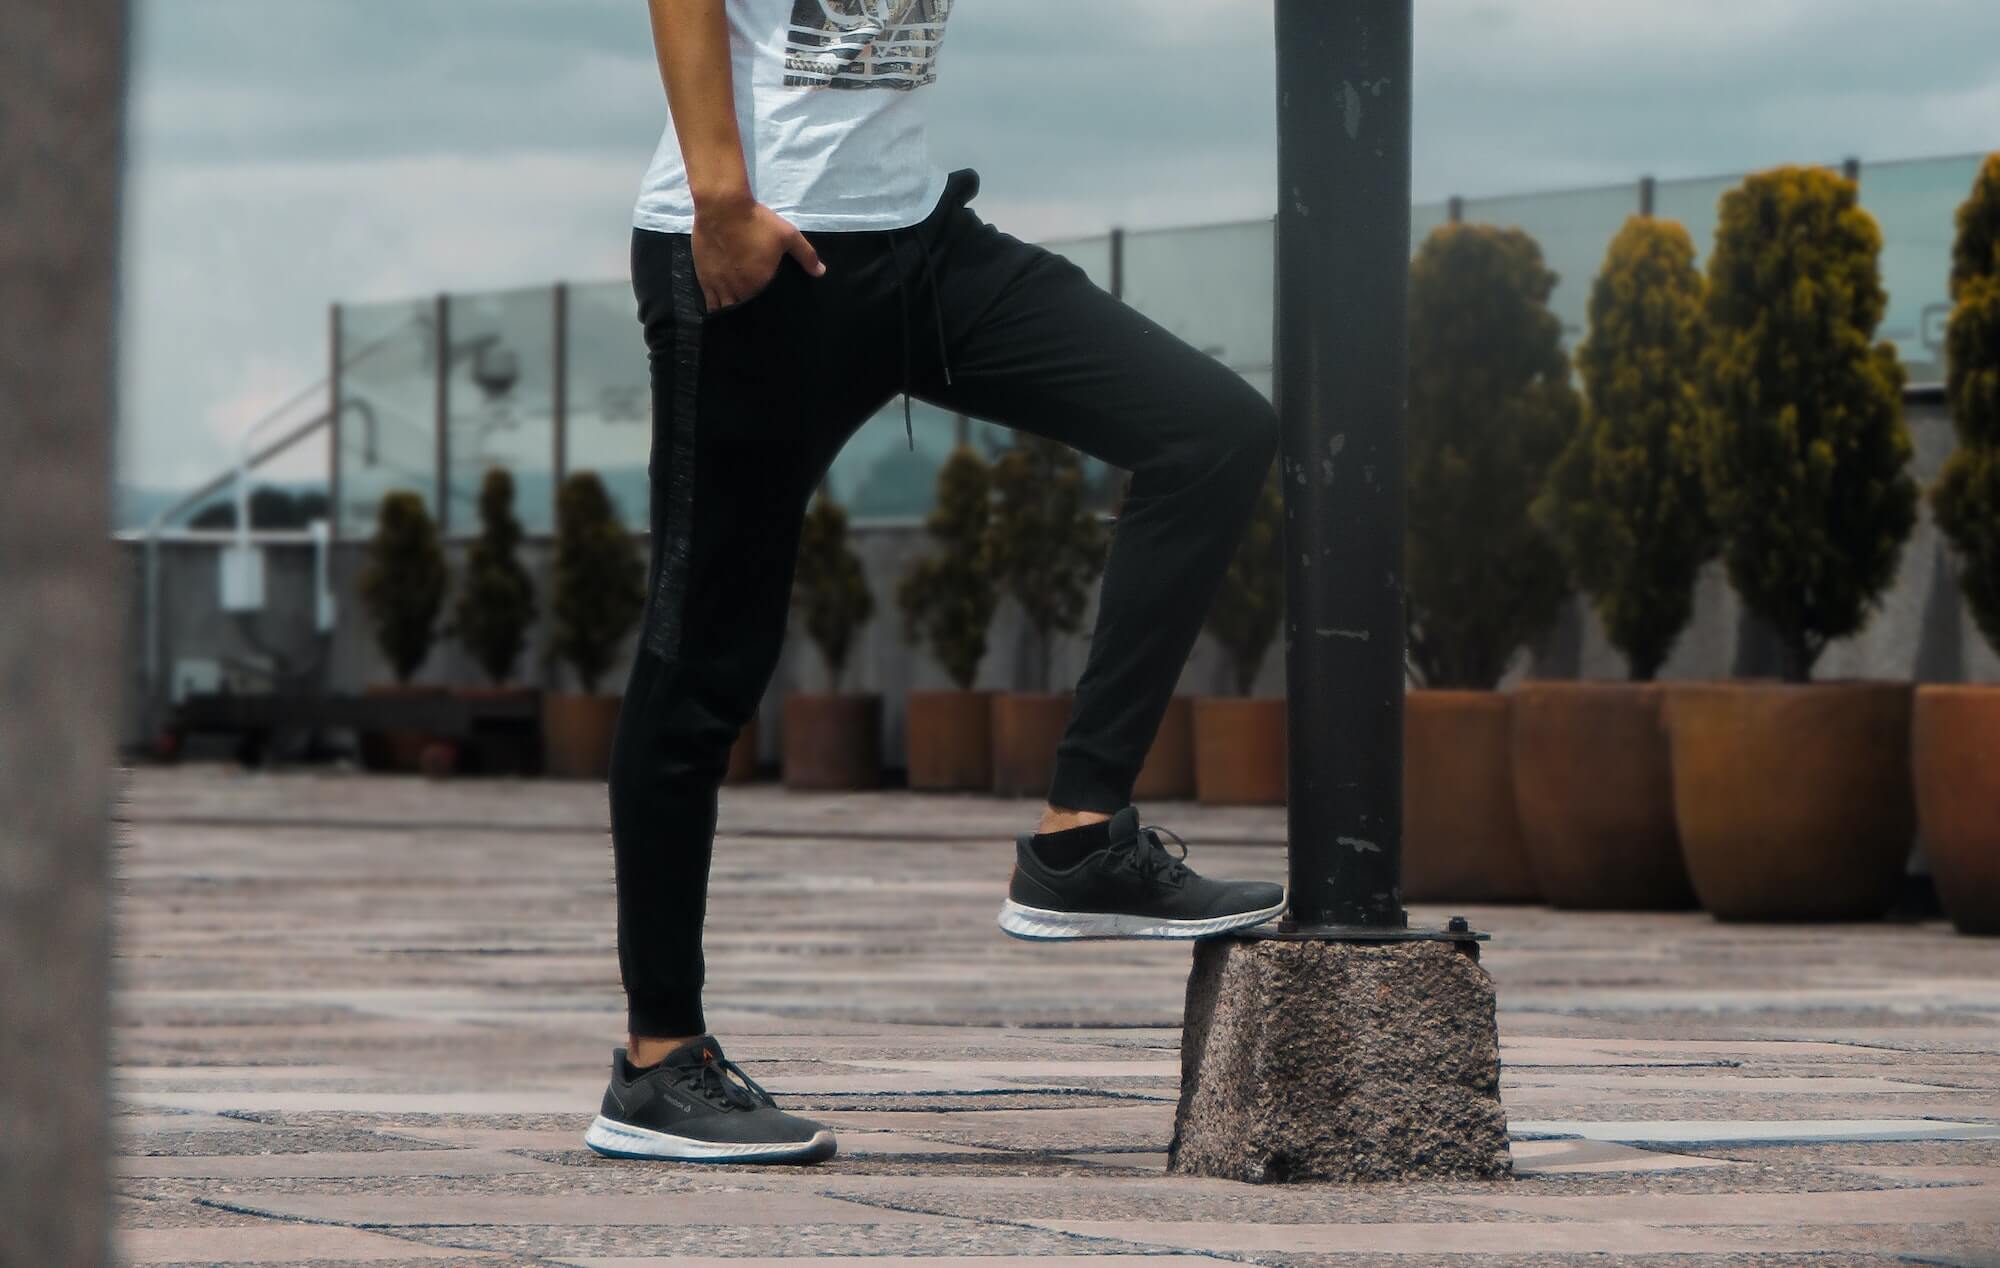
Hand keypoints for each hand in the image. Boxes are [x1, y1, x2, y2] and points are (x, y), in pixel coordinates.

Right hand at [690, 196, 825, 311]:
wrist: (722, 207)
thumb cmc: (756, 221)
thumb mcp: (787, 235)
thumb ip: (806, 255)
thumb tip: (821, 272)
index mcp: (761, 283)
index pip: (766, 307)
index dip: (768, 311)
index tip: (769, 309)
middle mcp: (740, 289)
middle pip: (745, 311)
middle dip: (750, 314)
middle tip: (754, 313)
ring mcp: (721, 285)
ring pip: (727, 309)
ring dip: (732, 312)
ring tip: (737, 312)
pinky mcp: (705, 278)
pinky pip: (710, 303)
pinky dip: (715, 308)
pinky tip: (719, 309)